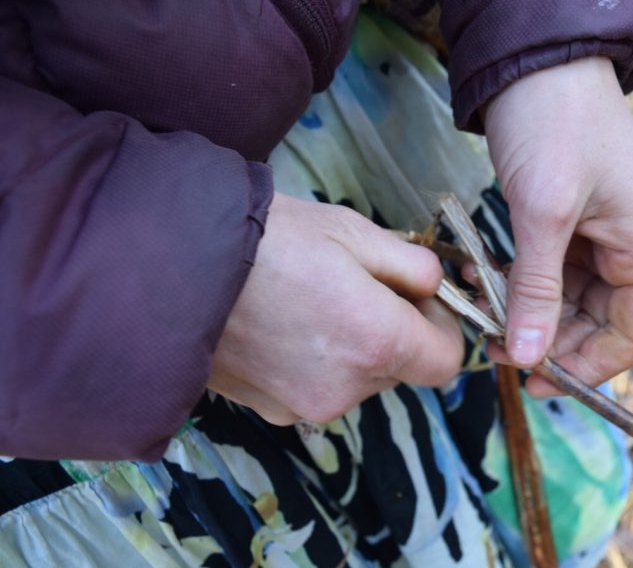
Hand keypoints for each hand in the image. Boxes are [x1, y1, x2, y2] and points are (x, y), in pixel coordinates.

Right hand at [210, 193, 462, 424]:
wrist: (176, 266)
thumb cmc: (268, 240)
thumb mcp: (353, 231)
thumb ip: (411, 264)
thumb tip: (435, 285)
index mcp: (378, 341)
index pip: (446, 361)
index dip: (442, 327)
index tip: (419, 299)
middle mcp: (347, 386)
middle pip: (400, 368)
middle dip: (393, 330)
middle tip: (358, 284)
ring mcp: (306, 404)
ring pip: (358, 380)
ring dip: (352, 347)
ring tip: (311, 299)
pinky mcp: (271, 410)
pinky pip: (316, 388)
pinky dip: (314, 362)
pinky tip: (283, 322)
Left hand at [484, 57, 632, 395]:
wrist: (539, 54)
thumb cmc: (554, 124)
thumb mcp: (543, 212)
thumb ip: (537, 288)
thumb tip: (530, 358)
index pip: (631, 337)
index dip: (586, 368)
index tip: (533, 380)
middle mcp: (632, 247)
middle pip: (598, 323)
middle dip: (549, 339)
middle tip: (493, 345)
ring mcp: (601, 233)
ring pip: (568, 300)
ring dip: (527, 310)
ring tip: (479, 309)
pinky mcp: (570, 219)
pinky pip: (549, 269)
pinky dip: (517, 280)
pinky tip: (480, 276)